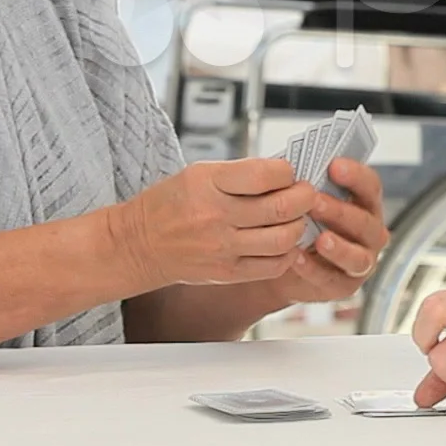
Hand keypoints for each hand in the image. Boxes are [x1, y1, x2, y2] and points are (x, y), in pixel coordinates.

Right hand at [110, 159, 314, 287]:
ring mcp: (222, 248)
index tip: (289, 173)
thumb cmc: (172, 203)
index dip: (287, 172)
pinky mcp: (227, 273)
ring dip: (299, 226)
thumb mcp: (200, 174)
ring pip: (283, 239)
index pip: (266, 175)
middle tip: (306, 193)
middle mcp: (216, 216)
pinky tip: (284, 242)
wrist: (140, 244)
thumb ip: (242, 174)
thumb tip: (287, 174)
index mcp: (208, 183)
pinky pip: (273, 266)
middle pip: (282, 208)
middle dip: (305, 198)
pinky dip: (287, 253)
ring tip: (295, 218)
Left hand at [268, 159, 390, 305]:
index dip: (356, 176)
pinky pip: (333, 279)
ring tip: (319, 239)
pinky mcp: (345, 285)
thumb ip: (307, 183)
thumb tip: (294, 164)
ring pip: (358, 257)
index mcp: (365, 204)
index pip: (370, 186)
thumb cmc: (299, 219)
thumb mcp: (304, 197)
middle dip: (340, 211)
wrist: (283, 259)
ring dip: (339, 247)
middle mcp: (370, 232)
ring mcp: (361, 261)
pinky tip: (296, 258)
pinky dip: (314, 270)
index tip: (334, 165)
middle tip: (314, 201)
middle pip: (365, 222)